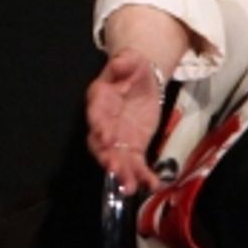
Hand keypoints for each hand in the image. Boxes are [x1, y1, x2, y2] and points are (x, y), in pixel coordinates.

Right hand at [85, 48, 163, 195]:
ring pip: (116, 159)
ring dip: (123, 174)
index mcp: (100, 99)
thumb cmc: (133, 68)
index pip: (96, 115)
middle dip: (107, 158)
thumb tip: (120, 62)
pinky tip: (151, 185)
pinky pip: (135, 163)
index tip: (105, 138)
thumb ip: (125, 61)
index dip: (99, 127)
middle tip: (116, 170)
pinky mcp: (132, 146)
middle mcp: (104, 122)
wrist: (141, 79)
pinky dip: (142, 175)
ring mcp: (117, 137)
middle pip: (101, 144)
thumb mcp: (132, 59)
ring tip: (130, 187)